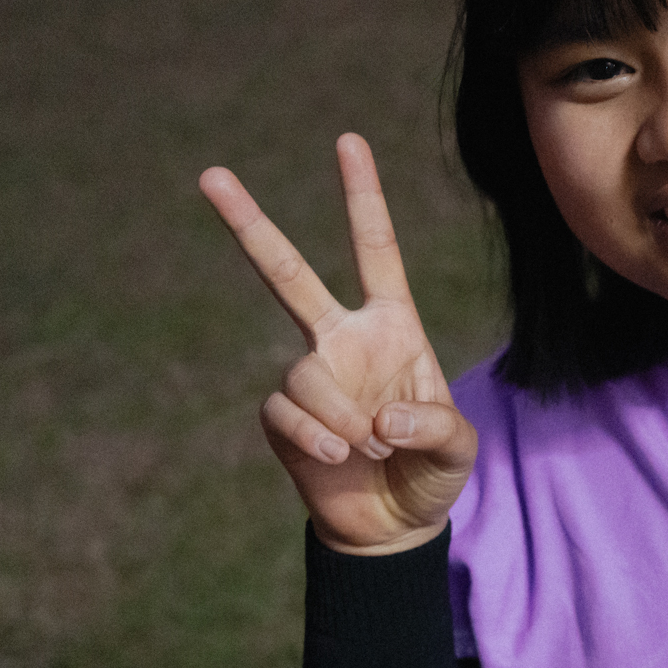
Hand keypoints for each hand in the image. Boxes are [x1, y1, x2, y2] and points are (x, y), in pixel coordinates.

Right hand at [199, 135, 476, 553]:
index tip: (347, 141)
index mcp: (392, 325)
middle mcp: (342, 340)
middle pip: (289, 275)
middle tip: (210, 176)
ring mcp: (310, 377)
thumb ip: (434, 426)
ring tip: (371, 446)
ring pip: (304, 374)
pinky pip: (287, 412)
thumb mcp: (458, 449)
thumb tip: (378, 415)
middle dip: (249, 226)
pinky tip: (338, 456)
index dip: (362, 198)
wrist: (392, 526)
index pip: (375, 250)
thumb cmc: (432, 474)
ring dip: (341, 415)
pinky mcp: (283, 419)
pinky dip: (315, 436)